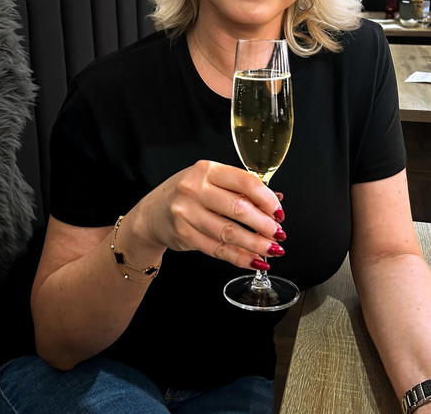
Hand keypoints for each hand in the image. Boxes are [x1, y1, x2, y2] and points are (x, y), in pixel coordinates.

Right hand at [138, 160, 284, 269]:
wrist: (151, 214)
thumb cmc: (187, 194)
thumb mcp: (211, 182)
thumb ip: (241, 188)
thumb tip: (276, 198)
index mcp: (207, 170)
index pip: (245, 182)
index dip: (267, 199)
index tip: (279, 212)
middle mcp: (194, 188)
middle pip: (239, 208)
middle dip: (264, 224)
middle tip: (279, 233)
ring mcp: (187, 212)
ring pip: (229, 232)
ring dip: (255, 244)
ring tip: (272, 250)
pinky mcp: (184, 234)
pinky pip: (218, 249)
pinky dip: (239, 257)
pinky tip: (254, 261)